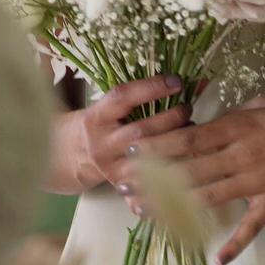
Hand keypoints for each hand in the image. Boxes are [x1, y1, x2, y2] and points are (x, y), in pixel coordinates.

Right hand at [47, 75, 191, 193]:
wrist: (73, 157)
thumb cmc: (101, 124)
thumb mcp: (107, 107)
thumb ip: (138, 95)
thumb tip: (182, 80)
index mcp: (95, 118)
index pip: (122, 98)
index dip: (151, 88)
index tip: (177, 81)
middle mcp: (101, 144)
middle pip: (140, 130)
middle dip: (170, 117)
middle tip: (187, 107)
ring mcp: (111, 168)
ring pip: (149, 156)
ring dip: (176, 140)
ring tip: (191, 128)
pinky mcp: (123, 185)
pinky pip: (153, 177)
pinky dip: (174, 163)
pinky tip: (188, 153)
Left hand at [122, 94, 264, 264]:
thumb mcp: (264, 103)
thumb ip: (233, 116)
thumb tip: (207, 122)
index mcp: (238, 128)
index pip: (188, 139)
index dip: (157, 147)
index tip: (131, 151)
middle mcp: (242, 157)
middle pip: (188, 172)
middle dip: (152, 180)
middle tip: (123, 187)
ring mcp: (257, 183)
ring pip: (208, 199)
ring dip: (174, 208)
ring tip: (145, 214)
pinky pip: (252, 227)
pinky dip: (236, 244)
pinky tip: (217, 259)